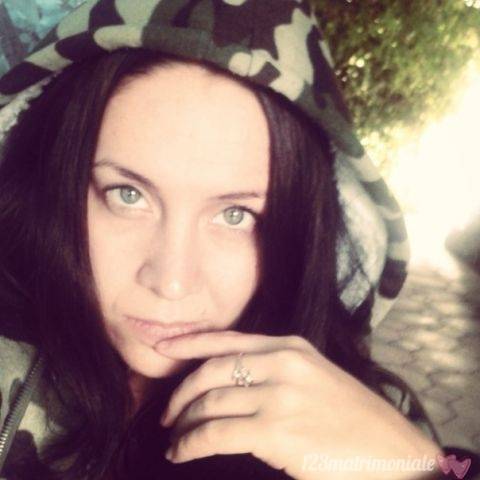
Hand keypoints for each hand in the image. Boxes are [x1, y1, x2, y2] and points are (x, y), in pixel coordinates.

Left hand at [155, 330, 442, 479]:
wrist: (392, 451)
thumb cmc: (353, 417)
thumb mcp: (315, 375)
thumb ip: (276, 369)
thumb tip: (232, 381)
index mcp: (290, 347)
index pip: (227, 339)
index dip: (189, 341)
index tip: (162, 345)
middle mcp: (282, 364)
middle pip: (210, 371)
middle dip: (181, 393)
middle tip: (168, 414)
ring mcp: (279, 396)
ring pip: (209, 403)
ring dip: (184, 423)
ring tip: (175, 438)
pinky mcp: (276, 431)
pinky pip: (215, 434)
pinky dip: (191, 443)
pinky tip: (182, 452)